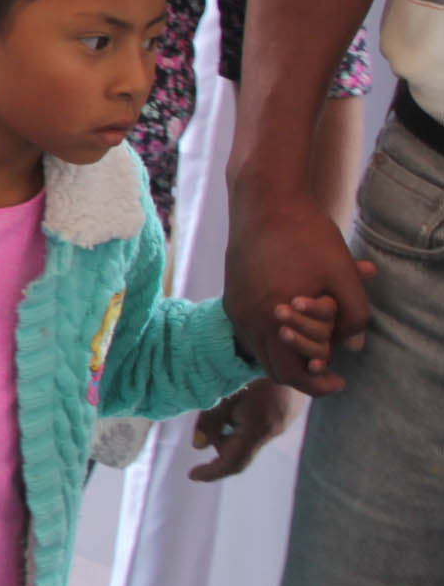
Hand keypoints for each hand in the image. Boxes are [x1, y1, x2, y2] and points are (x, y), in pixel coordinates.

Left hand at [191, 376, 299, 483]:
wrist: (293, 352)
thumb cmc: (252, 369)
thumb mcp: (225, 393)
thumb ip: (211, 420)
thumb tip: (198, 446)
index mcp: (257, 429)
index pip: (233, 463)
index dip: (212, 472)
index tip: (192, 475)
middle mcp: (273, 430)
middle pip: (239, 450)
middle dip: (218, 441)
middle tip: (205, 420)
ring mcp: (283, 421)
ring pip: (249, 436)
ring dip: (230, 428)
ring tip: (224, 400)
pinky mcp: (286, 412)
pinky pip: (259, 425)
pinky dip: (243, 420)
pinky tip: (239, 396)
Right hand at [225, 185, 373, 393]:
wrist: (264, 200)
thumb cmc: (306, 234)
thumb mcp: (343, 273)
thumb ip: (354, 315)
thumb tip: (352, 346)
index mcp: (272, 319)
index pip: (291, 374)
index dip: (318, 385)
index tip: (340, 380)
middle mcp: (247, 319)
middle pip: (272, 368)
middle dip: (303, 374)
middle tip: (330, 370)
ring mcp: (236, 307)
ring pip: (260, 350)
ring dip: (288, 353)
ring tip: (316, 343)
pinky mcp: (232, 294)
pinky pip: (252, 330)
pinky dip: (273, 336)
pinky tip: (296, 320)